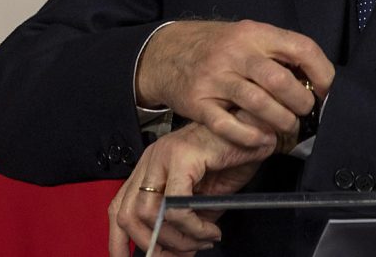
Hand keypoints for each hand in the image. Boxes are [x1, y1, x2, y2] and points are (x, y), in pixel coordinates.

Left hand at [107, 119, 273, 255]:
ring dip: (177, 238)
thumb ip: (185, 226)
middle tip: (180, 255)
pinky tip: (210, 229)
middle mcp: (151, 160)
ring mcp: (164, 155)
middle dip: (152, 245)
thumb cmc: (232, 159)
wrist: (256, 132)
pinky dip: (192, 225)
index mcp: (150, 168)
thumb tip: (175, 254)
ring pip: (149, 211)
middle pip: (127, 214)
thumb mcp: (203, 201)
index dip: (119, 241)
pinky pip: (176, 203)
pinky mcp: (182, 155)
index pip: (119, 208)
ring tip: (203, 240)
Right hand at [135, 20, 332, 148]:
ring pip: (258, 104)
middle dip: (300, 102)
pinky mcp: (198, 102)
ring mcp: (215, 78)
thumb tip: (315, 78)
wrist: (166, 52)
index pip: (300, 47)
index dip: (321, 71)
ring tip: (287, 127)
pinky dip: (250, 137)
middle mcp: (235, 53)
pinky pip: (228, 125)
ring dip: (281, 121)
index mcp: (254, 33)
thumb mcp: (246, 35)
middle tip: (305, 111)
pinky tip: (262, 140)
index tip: (325, 89)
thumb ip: (275, 52)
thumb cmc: (216, 47)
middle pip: (280, 80)